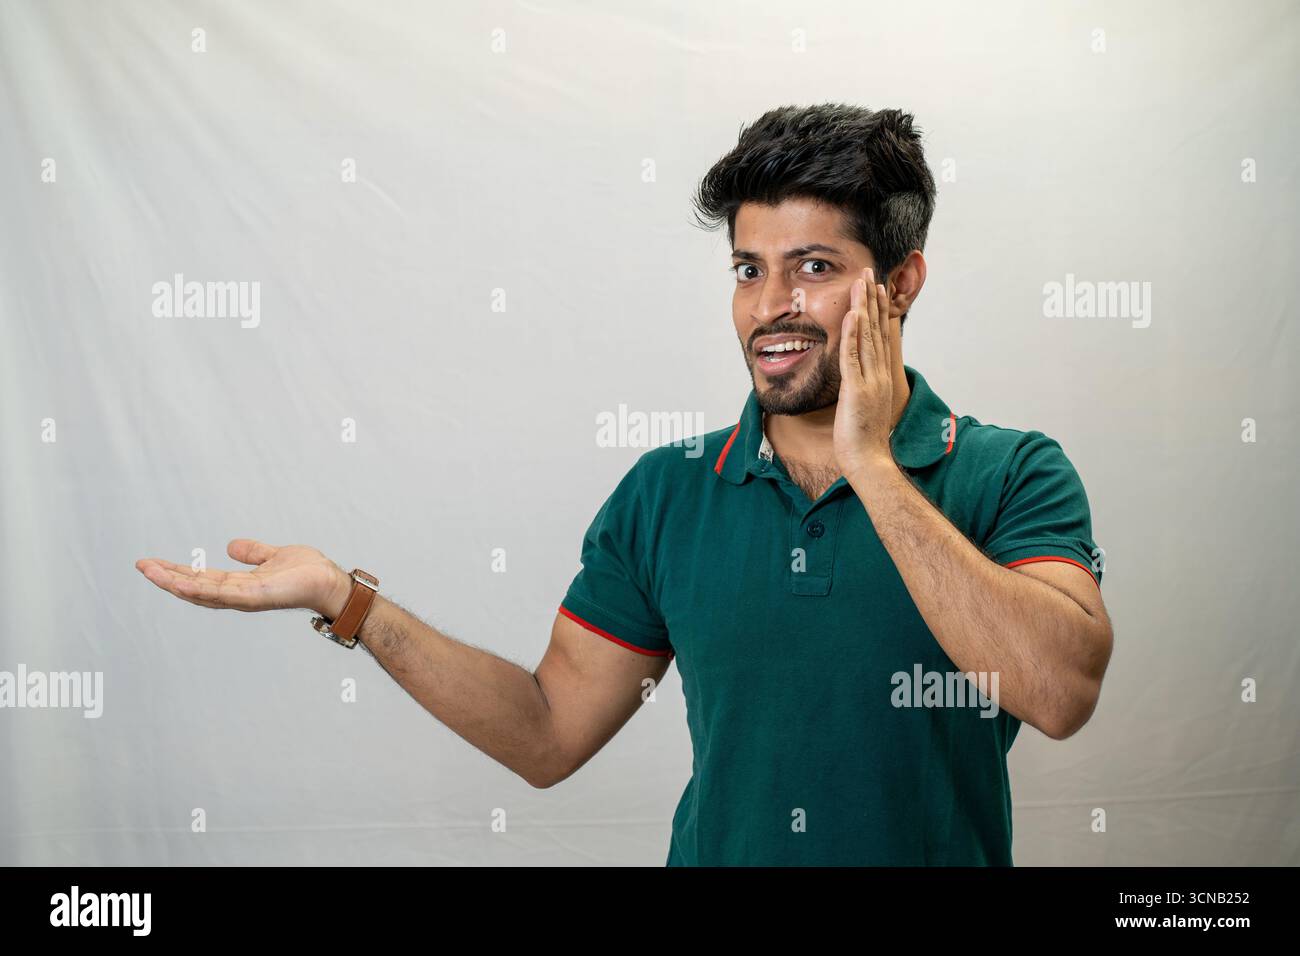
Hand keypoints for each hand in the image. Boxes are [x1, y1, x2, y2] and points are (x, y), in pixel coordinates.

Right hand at [135, 539, 351, 617]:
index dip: (177, 572)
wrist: (330, 582)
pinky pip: (221, 593)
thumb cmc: (308, 573)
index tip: (153, 563)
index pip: (201, 579)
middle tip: (141, 566)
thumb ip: (253, 553)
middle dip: (167, 578)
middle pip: (194, 588)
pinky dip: (198, 588)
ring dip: (173, 582)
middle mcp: (237, 595)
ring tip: (149, 571)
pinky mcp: (255, 597)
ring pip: (201, 592)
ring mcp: (244, 598)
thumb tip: (231, 546)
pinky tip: (179, 581)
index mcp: (240, 585)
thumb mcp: (273, 556)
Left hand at [834, 268, 900, 480]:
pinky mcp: (857, 390)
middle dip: (873, 300)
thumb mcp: (863, 407)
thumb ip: (861, 389)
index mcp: (881, 377)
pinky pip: (854, 356)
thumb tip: (856, 381)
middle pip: (877, 330)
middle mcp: (880, 374)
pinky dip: (853, 334)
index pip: (880, 337)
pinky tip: (852, 314)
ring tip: (862, 283)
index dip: (878, 311)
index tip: (876, 289)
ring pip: (867, 337)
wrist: (869, 461)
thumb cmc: (863, 440)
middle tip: (870, 273)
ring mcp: (871, 380)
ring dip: (864, 308)